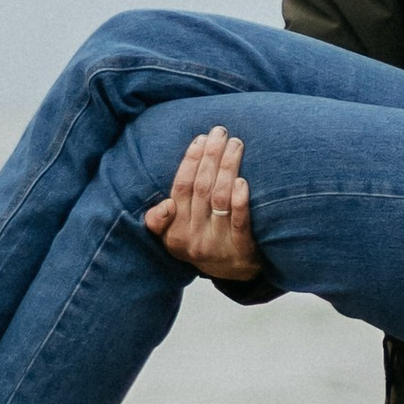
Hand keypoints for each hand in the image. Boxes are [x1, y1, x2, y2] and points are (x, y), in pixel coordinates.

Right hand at [144, 125, 263, 279]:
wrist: (233, 271)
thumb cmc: (201, 241)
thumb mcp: (173, 236)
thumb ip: (160, 220)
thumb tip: (165, 205)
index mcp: (175, 233)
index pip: (181, 189)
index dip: (190, 162)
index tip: (200, 139)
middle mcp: (194, 239)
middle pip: (202, 189)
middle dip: (211, 156)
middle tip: (221, 132)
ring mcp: (218, 245)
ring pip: (220, 199)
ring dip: (227, 167)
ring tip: (235, 144)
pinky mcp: (242, 250)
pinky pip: (240, 222)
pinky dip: (240, 200)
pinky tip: (243, 180)